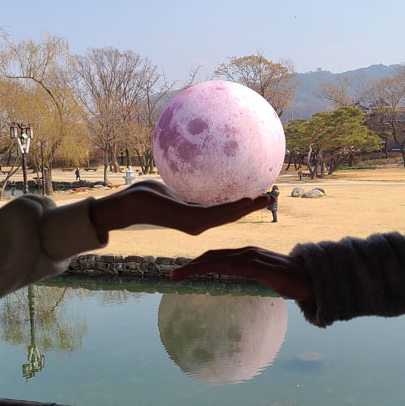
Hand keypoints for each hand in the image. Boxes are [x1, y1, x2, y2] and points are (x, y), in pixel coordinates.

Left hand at [89, 180, 270, 242]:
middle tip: (273, 198)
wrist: (131, 203)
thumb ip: (190, 193)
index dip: (244, 207)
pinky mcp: (189, 220)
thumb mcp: (176, 192)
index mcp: (197, 218)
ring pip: (228, 216)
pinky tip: (247, 200)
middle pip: (232, 216)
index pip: (225, 213)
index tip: (260, 197)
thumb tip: (199, 180)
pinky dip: (234, 207)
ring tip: (267, 199)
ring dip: (249, 207)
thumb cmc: (149, 195)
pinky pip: (216, 213)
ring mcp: (195, 224)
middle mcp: (199, 224)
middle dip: (253, 208)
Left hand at [171, 246, 312, 300]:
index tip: (183, 271)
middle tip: (173, 275)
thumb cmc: (291, 281)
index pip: (217, 257)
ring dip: (196, 267)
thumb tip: (242, 284)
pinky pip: (230, 267)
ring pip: (217, 260)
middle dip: (191, 265)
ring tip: (178, 276)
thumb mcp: (265, 279)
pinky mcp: (257, 266)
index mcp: (246, 255)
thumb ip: (252, 278)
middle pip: (212, 256)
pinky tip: (201, 273)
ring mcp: (251, 257)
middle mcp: (246, 252)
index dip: (199, 263)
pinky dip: (212, 268)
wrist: (312, 278)